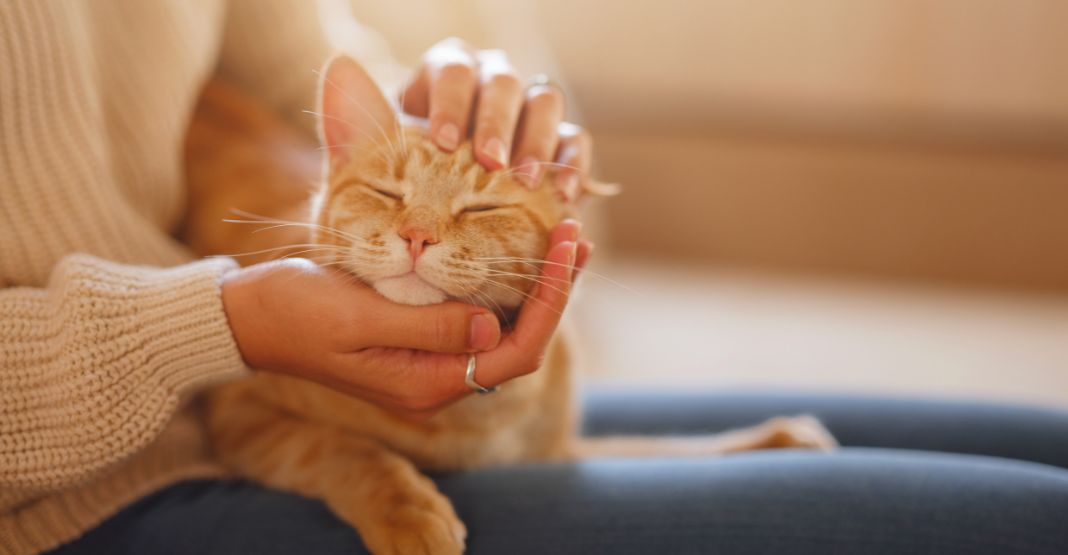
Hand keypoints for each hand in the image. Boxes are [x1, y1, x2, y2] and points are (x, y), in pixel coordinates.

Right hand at [221, 220, 592, 418]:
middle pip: (518, 341)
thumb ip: (428, 324)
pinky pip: (475, 317)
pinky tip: (516, 254)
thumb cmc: (296, 313)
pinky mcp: (417, 339)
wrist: (248, 318)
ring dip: (534, 287)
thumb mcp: (360, 316)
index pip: (516, 351)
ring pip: (501, 329)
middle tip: (577, 235)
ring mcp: (428, 361)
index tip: (567, 248)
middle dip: (553, 291)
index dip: (551, 302)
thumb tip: (493, 323)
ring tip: (561, 240)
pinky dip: (501, 284)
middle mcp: (436, 379)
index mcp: (427, 382)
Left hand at [401, 38, 592, 201]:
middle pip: (503, 84)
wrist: (447, 190)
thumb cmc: (415, 167)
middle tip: (489, 162)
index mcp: (452, 71)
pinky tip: (563, 194)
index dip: (450, 104)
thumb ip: (394, 153)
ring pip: (545, 103)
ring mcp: (531, 105)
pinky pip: (575, 139)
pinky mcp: (561, 137)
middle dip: (495, 123)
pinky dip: (572, 165)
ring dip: (536, 141)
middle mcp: (494, 79)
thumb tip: (395, 176)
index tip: (443, 142)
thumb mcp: (399, 153)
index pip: (455, 73)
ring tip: (525, 182)